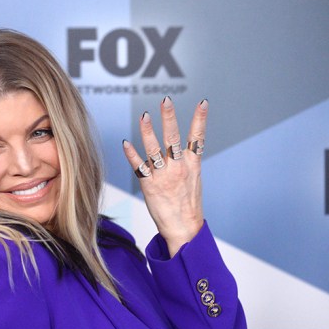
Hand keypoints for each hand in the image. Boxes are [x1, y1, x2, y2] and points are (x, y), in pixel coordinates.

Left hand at [122, 97, 207, 256]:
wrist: (183, 227)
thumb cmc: (187, 203)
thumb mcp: (193, 178)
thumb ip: (185, 161)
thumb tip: (178, 147)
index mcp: (192, 164)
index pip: (198, 137)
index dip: (200, 119)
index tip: (203, 102)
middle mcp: (178, 167)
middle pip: (173, 138)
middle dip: (169, 118)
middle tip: (166, 101)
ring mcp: (164, 176)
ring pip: (155, 149)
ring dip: (148, 132)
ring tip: (145, 116)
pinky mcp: (150, 185)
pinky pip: (139, 167)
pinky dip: (132, 155)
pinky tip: (125, 143)